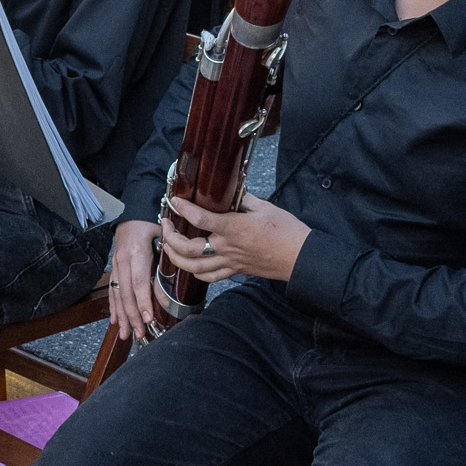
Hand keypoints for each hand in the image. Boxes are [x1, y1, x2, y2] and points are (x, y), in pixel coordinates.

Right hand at [108, 219, 164, 341]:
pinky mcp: (114, 266)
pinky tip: (115, 320)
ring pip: (117, 294)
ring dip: (121, 315)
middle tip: (140, 332)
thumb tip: (180, 271)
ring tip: (126, 333)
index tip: (148, 317)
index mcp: (136, 251)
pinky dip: (113, 306)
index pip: (139, 282)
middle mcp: (123, 259)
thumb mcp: (163, 232)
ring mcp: (116, 263)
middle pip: (126, 293)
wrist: (133, 209)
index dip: (143, 301)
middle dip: (132, 315)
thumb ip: (170, 251)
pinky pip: (112, 289)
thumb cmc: (151, 220)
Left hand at [158, 193, 309, 285]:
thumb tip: (231, 189)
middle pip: (187, 248)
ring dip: (175, 257)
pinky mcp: (235, 271)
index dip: (182, 209)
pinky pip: (209, 276)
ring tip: (169, 245)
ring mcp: (229, 262)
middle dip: (170, 237)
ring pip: (193, 267)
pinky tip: (188, 264)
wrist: (300, 257)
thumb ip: (243, 198)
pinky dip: (194, 272)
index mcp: (233, 227)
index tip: (174, 201)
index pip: (200, 218)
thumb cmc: (287, 231)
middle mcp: (227, 247)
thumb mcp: (264, 207)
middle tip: (165, 225)